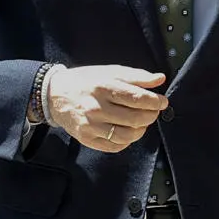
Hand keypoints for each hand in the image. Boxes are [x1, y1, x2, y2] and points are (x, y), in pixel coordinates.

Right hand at [44, 64, 169, 152]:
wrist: (55, 95)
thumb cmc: (87, 81)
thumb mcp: (110, 72)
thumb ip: (136, 77)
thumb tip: (160, 79)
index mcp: (103, 87)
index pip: (136, 98)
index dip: (154, 101)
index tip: (163, 101)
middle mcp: (95, 107)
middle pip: (134, 118)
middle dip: (151, 115)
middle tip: (154, 111)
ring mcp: (90, 126)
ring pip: (126, 135)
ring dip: (141, 130)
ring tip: (143, 122)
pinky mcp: (86, 139)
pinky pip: (114, 146)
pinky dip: (127, 141)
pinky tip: (129, 131)